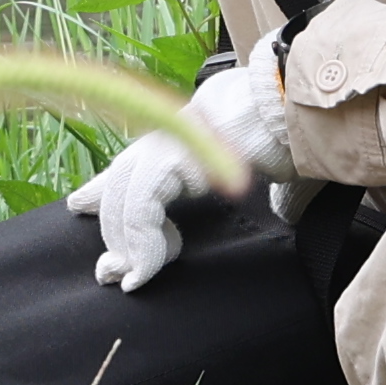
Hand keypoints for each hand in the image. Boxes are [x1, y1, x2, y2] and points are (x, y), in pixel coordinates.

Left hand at [66, 48, 298, 293]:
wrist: (305, 107)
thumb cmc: (299, 133)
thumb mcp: (277, 169)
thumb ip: (267, 189)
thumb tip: (281, 210)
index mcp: (190, 131)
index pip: (135, 161)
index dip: (103, 186)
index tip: (80, 205)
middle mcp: (173, 132)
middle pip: (121, 180)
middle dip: (112, 229)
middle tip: (111, 272)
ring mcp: (170, 140)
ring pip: (124, 196)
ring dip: (124, 244)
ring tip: (132, 277)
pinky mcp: (173, 157)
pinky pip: (140, 207)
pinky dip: (141, 245)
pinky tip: (147, 270)